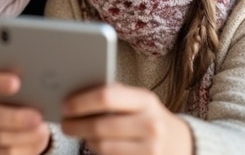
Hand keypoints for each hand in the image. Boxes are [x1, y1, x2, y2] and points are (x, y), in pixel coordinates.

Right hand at [0, 65, 50, 154]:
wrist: (12, 129)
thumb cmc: (16, 103)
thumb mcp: (16, 91)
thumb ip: (18, 80)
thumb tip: (30, 71)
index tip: (16, 83)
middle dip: (14, 118)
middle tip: (38, 116)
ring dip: (23, 135)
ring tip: (41, 129)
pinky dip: (22, 148)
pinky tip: (35, 141)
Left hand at [60, 83, 192, 154]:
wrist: (180, 144)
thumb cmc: (148, 118)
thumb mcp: (138, 102)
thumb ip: (114, 97)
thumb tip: (75, 95)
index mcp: (145, 100)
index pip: (106, 97)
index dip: (81, 102)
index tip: (65, 105)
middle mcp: (150, 125)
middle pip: (99, 126)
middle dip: (75, 125)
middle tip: (64, 123)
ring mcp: (150, 149)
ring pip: (102, 147)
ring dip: (86, 140)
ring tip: (80, 133)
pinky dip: (98, 152)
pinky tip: (96, 144)